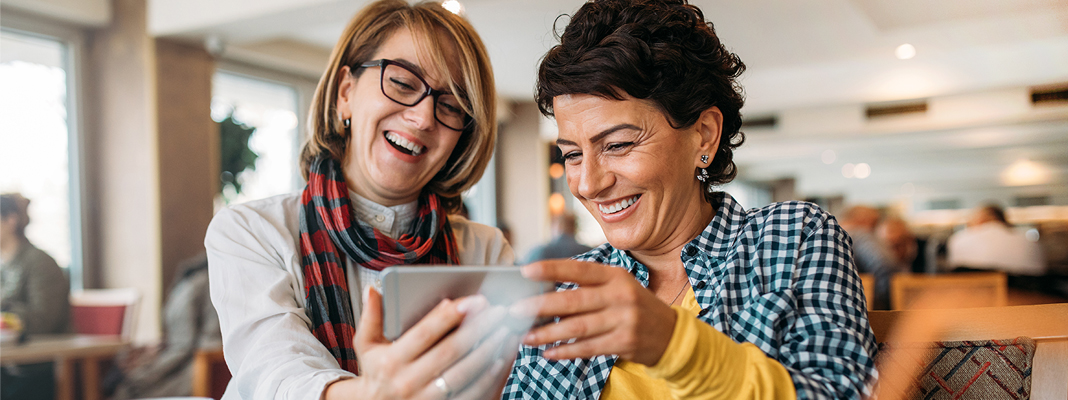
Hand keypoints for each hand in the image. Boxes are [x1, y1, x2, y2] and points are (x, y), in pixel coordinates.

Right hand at [326, 287, 518, 399]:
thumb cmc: (376, 372)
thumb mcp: (366, 346)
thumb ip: (371, 317)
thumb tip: (373, 288)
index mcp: (390, 361)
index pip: (424, 333)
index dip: (450, 316)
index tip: (473, 300)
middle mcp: (406, 382)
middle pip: (449, 351)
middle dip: (477, 328)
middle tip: (497, 311)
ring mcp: (424, 399)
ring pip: (462, 373)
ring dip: (486, 350)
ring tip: (503, 330)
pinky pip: (468, 394)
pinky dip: (486, 376)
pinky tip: (499, 358)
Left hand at [511, 260, 676, 365]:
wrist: (670, 333)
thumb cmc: (634, 306)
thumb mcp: (618, 286)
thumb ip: (588, 286)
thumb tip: (544, 291)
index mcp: (615, 276)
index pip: (579, 270)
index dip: (552, 269)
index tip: (526, 271)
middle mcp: (620, 295)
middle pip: (574, 301)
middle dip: (541, 306)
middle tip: (515, 310)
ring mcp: (624, 320)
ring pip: (578, 328)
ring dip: (548, 334)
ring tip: (526, 337)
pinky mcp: (625, 342)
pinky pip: (588, 348)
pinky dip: (566, 351)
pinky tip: (549, 353)